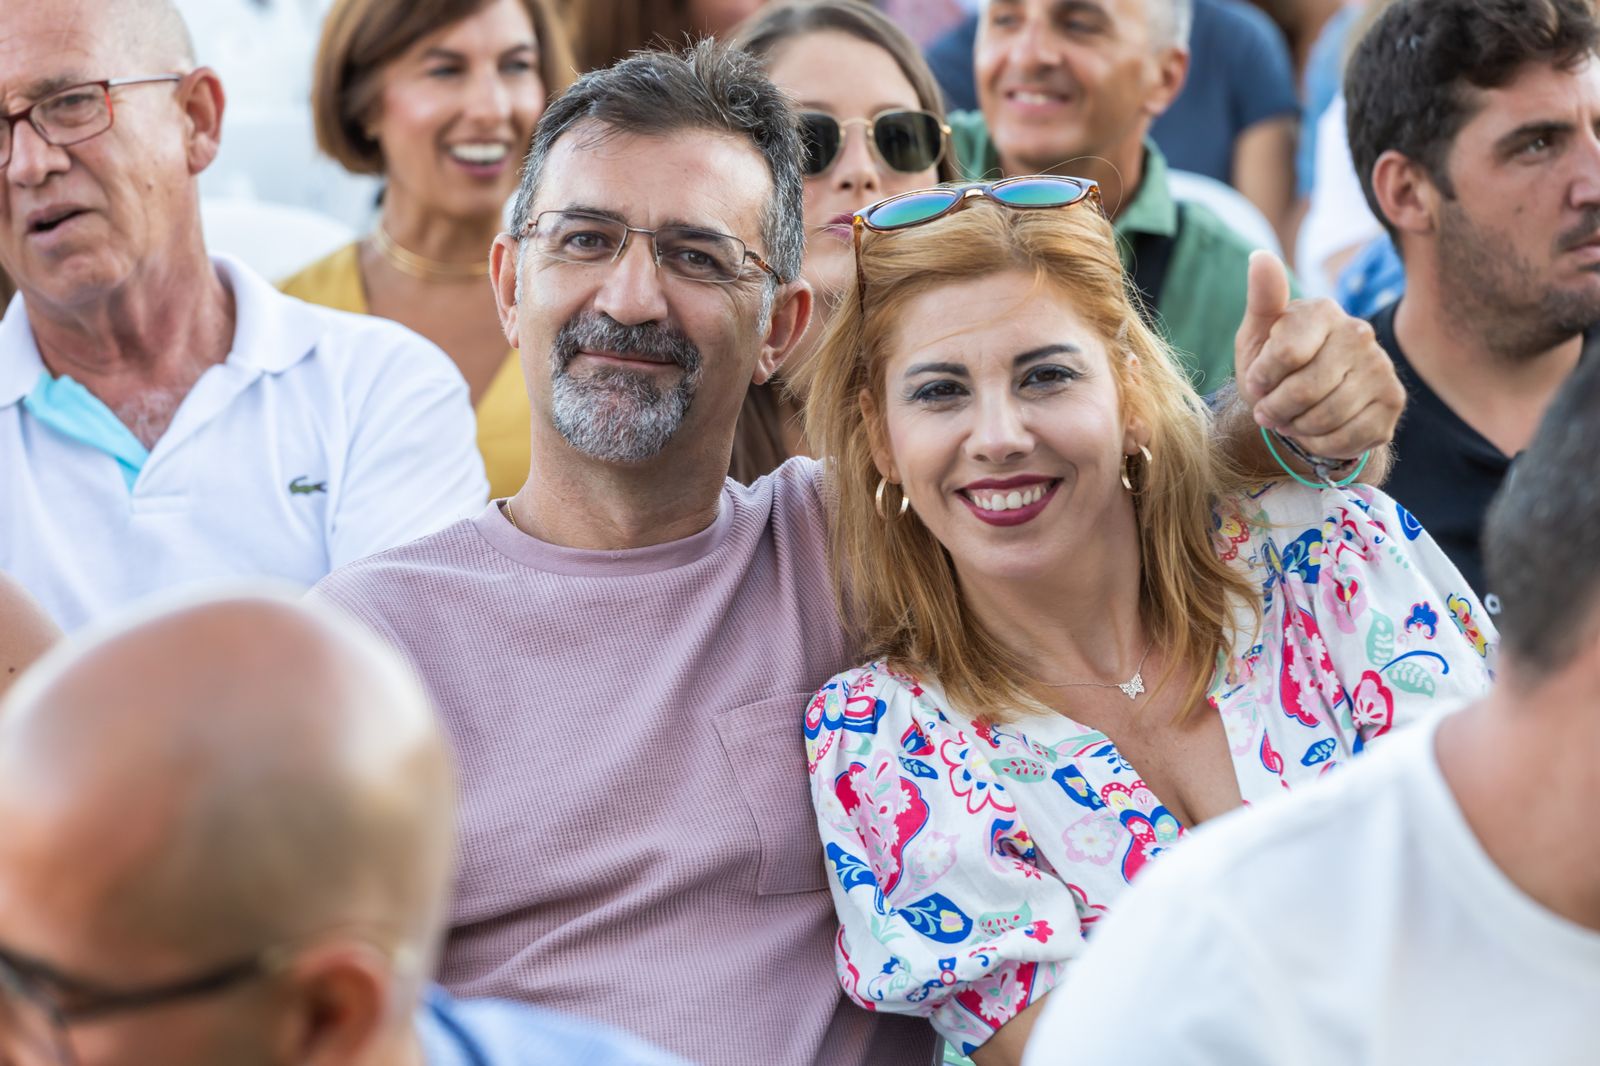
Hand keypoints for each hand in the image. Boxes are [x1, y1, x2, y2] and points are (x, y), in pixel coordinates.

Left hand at [1233, 251, 1404, 459]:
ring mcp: (1381, 368)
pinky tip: (1315, 431)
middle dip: (1276, 409)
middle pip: (1305, 390)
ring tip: (1291, 419)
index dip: (1261, 379)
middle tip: (1269, 411)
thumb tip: (1260, 257)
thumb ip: (1262, 299)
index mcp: (1323, 311)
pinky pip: (1347, 438)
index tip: (1256, 383)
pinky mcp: (1392, 402)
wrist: (1307, 401)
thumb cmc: (1276, 364)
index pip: (1286, 353)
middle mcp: (1359, 334)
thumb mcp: (1259, 333)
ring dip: (1296, 427)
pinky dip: (1320, 444)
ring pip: (1325, 417)